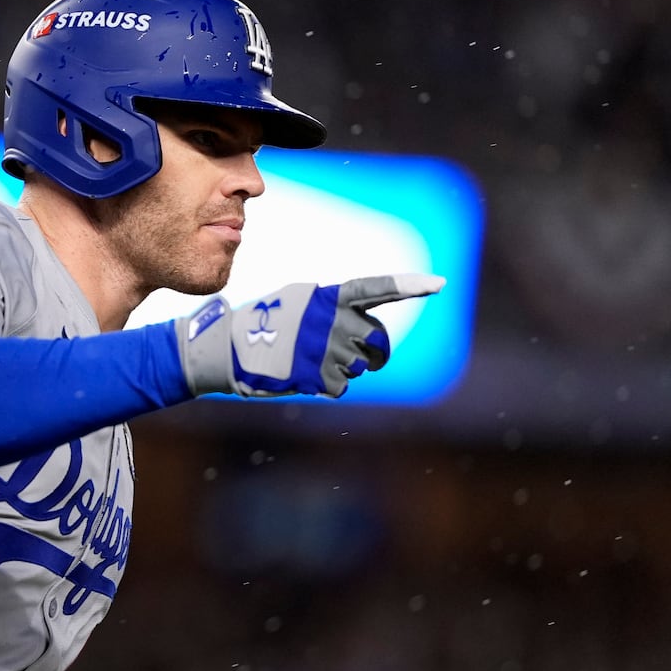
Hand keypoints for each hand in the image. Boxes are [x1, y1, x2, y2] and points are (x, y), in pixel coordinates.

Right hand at [173, 273, 445, 397]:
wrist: (230, 349)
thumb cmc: (264, 324)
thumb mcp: (298, 303)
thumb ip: (332, 310)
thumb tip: (363, 334)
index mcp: (330, 298)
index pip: (375, 289)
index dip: (408, 285)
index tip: (440, 283)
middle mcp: (335, 322)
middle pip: (376, 340)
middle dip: (368, 350)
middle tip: (342, 350)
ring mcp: (330, 351)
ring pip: (360, 366)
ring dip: (341, 367)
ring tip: (308, 360)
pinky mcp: (323, 378)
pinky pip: (342, 386)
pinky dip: (326, 386)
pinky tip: (302, 375)